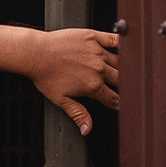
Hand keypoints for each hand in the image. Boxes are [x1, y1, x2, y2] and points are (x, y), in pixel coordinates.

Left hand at [0, 25, 119, 134]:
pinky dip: (123, 43)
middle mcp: (99, 69)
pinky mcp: (94, 37)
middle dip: (126, 87)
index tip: (123, 105)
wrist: (35, 53)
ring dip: (126, 68)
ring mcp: (97, 52)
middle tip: (129, 89)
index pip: (114, 99)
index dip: (119, 103)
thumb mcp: (60, 100)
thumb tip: (87, 129)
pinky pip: (114, 40)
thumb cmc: (45, 75)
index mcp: (92, 86)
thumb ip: (78, 114)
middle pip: (121, 80)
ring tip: (130, 72)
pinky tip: (128, 47)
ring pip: (121, 62)